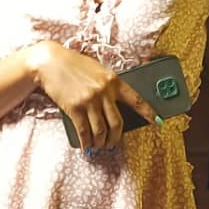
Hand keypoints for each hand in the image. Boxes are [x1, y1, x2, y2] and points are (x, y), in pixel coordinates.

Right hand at [25, 41, 157, 149]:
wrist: (51, 62)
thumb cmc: (75, 65)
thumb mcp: (98, 70)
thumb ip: (108, 86)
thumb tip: (114, 107)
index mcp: (114, 80)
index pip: (136, 99)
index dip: (148, 112)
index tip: (157, 121)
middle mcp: (104, 91)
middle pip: (117, 122)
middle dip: (116, 137)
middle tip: (113, 143)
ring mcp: (89, 100)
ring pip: (101, 130)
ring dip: (101, 142)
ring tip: (100, 146)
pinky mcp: (75, 108)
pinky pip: (84, 131)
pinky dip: (87, 142)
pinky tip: (87, 146)